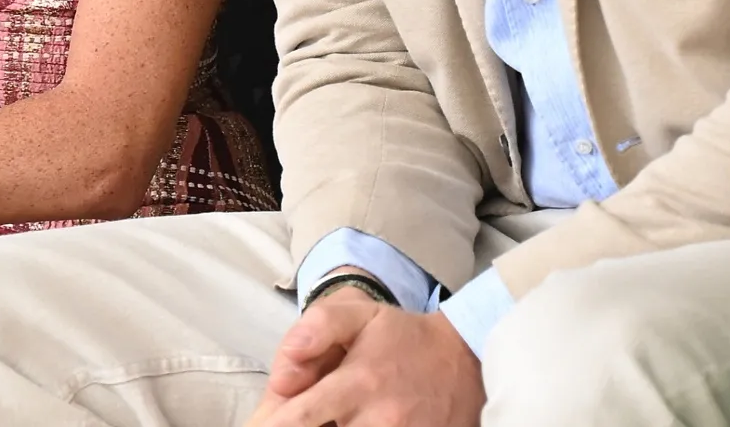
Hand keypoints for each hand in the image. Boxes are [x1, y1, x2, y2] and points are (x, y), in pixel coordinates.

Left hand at [248, 290, 482, 426]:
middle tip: (286, 420)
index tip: (261, 426)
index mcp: (357, 384)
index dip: (277, 426)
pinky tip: (353, 425)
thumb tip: (283, 369)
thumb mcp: (360, 314)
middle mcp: (380, 419)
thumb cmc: (404, 337)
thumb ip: (317, 328)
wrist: (468, 358)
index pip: (302, 417)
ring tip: (329, 420)